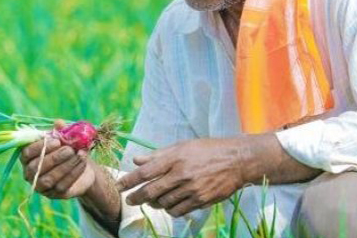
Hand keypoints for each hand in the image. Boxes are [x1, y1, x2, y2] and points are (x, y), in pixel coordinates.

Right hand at [19, 137, 95, 198]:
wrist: (81, 165)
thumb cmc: (67, 148)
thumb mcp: (64, 137)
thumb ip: (60, 131)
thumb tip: (58, 123)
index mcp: (27, 157)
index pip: (26, 153)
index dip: (40, 147)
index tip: (56, 140)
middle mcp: (30, 173)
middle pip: (36, 167)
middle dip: (54, 157)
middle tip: (69, 149)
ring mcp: (41, 186)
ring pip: (49, 178)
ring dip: (66, 166)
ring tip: (79, 154)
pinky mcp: (54, 195)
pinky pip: (62, 185)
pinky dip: (74, 173)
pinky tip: (82, 162)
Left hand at [116, 138, 246, 216]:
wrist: (237, 160)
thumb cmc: (207, 150)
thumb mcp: (182, 146)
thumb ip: (158, 155)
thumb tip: (136, 160)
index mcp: (175, 158)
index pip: (145, 172)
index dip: (129, 180)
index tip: (119, 186)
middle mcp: (182, 174)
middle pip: (151, 191)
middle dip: (136, 197)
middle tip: (130, 200)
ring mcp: (192, 189)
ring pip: (164, 203)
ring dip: (154, 203)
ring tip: (152, 200)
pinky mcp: (201, 200)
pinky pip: (178, 210)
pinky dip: (170, 209)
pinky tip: (169, 204)